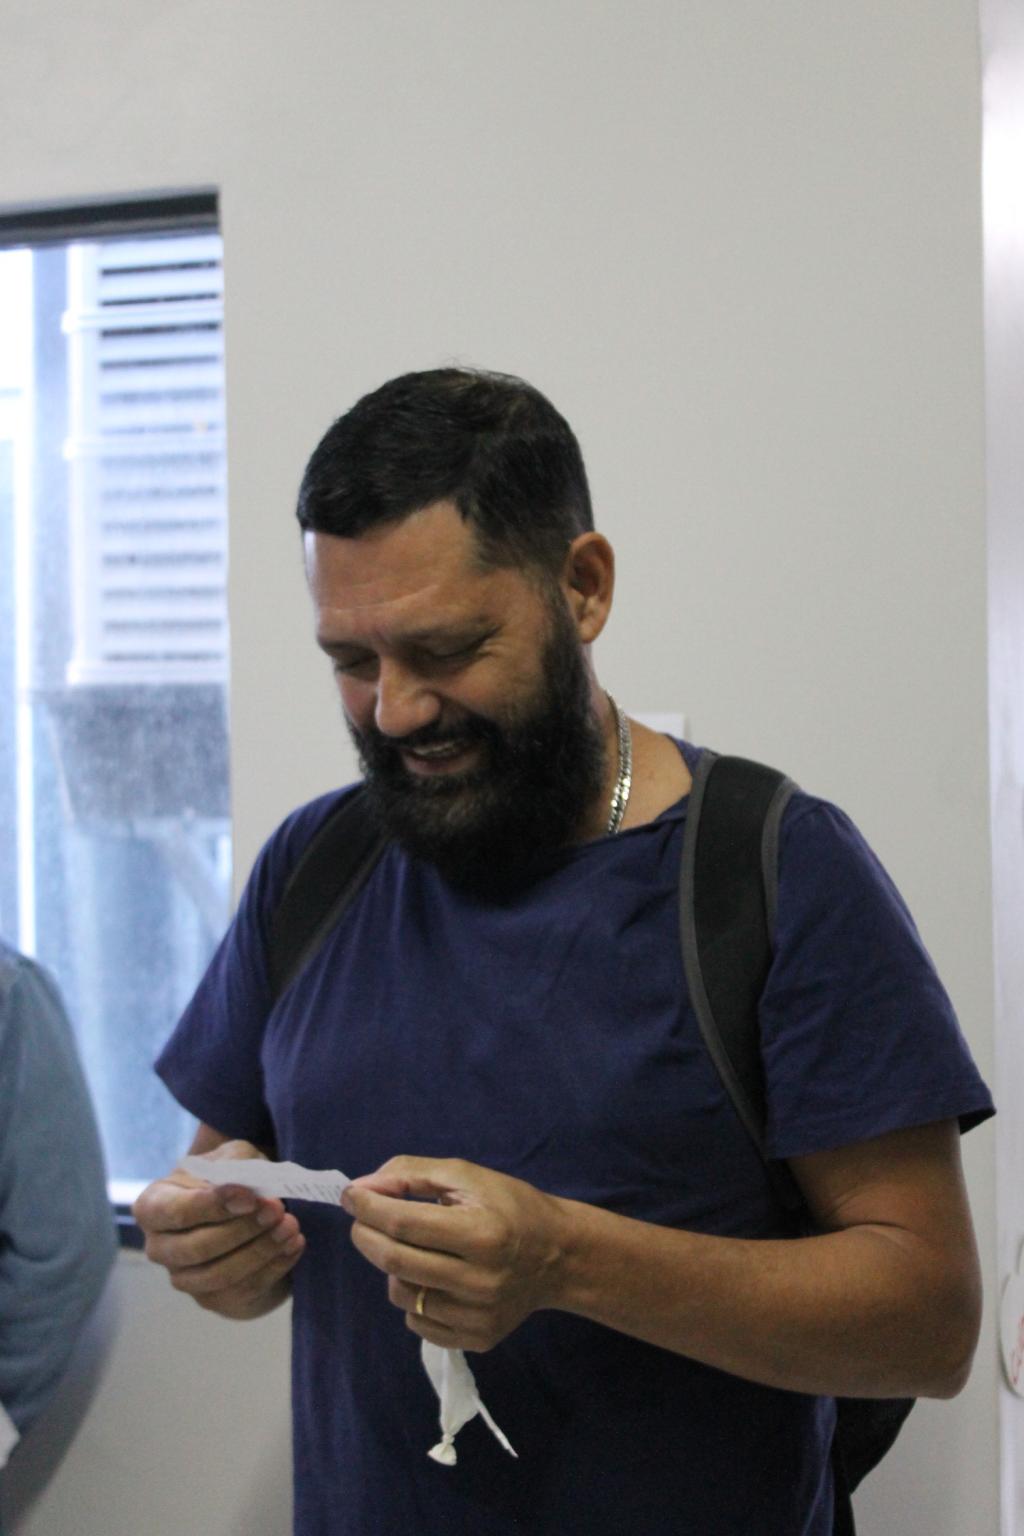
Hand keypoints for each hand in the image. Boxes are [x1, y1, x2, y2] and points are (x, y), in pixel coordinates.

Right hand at [132, 1139, 304, 1318]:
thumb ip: (235, 1165)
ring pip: (220, 1275)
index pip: (176, 1212)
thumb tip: (248, 1190)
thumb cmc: (231, 1179)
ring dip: (260, 1251)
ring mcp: (184, 1278)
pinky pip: (243, 1290)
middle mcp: (160, 1248)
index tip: (250, 1197)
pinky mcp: (213, 1299)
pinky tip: (294, 1245)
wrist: (243, 1210)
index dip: (213, 1206)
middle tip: (277, 1210)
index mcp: (154, 1206)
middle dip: (241, 1230)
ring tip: (290, 1227)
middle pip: (196, 1249)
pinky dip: (273, 1267)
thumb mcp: (231, 1157)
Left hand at [342, 1156, 570, 1350]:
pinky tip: (431, 1277)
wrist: (559, 1256)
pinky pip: (419, 1321)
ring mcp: (478, 1316)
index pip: (404, 1223)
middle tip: (362, 1219)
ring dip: (390, 1266)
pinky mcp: (477, 1339)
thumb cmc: (511, 1206)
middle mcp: (480, 1281)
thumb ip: (412, 1174)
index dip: (368, 1207)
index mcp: (481, 1233)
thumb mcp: (468, 1175)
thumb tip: (363, 1188)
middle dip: (365, 1235)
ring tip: (410, 1248)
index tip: (351, 1195)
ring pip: (401, 1294)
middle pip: (395, 1261)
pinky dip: (411, 1296)